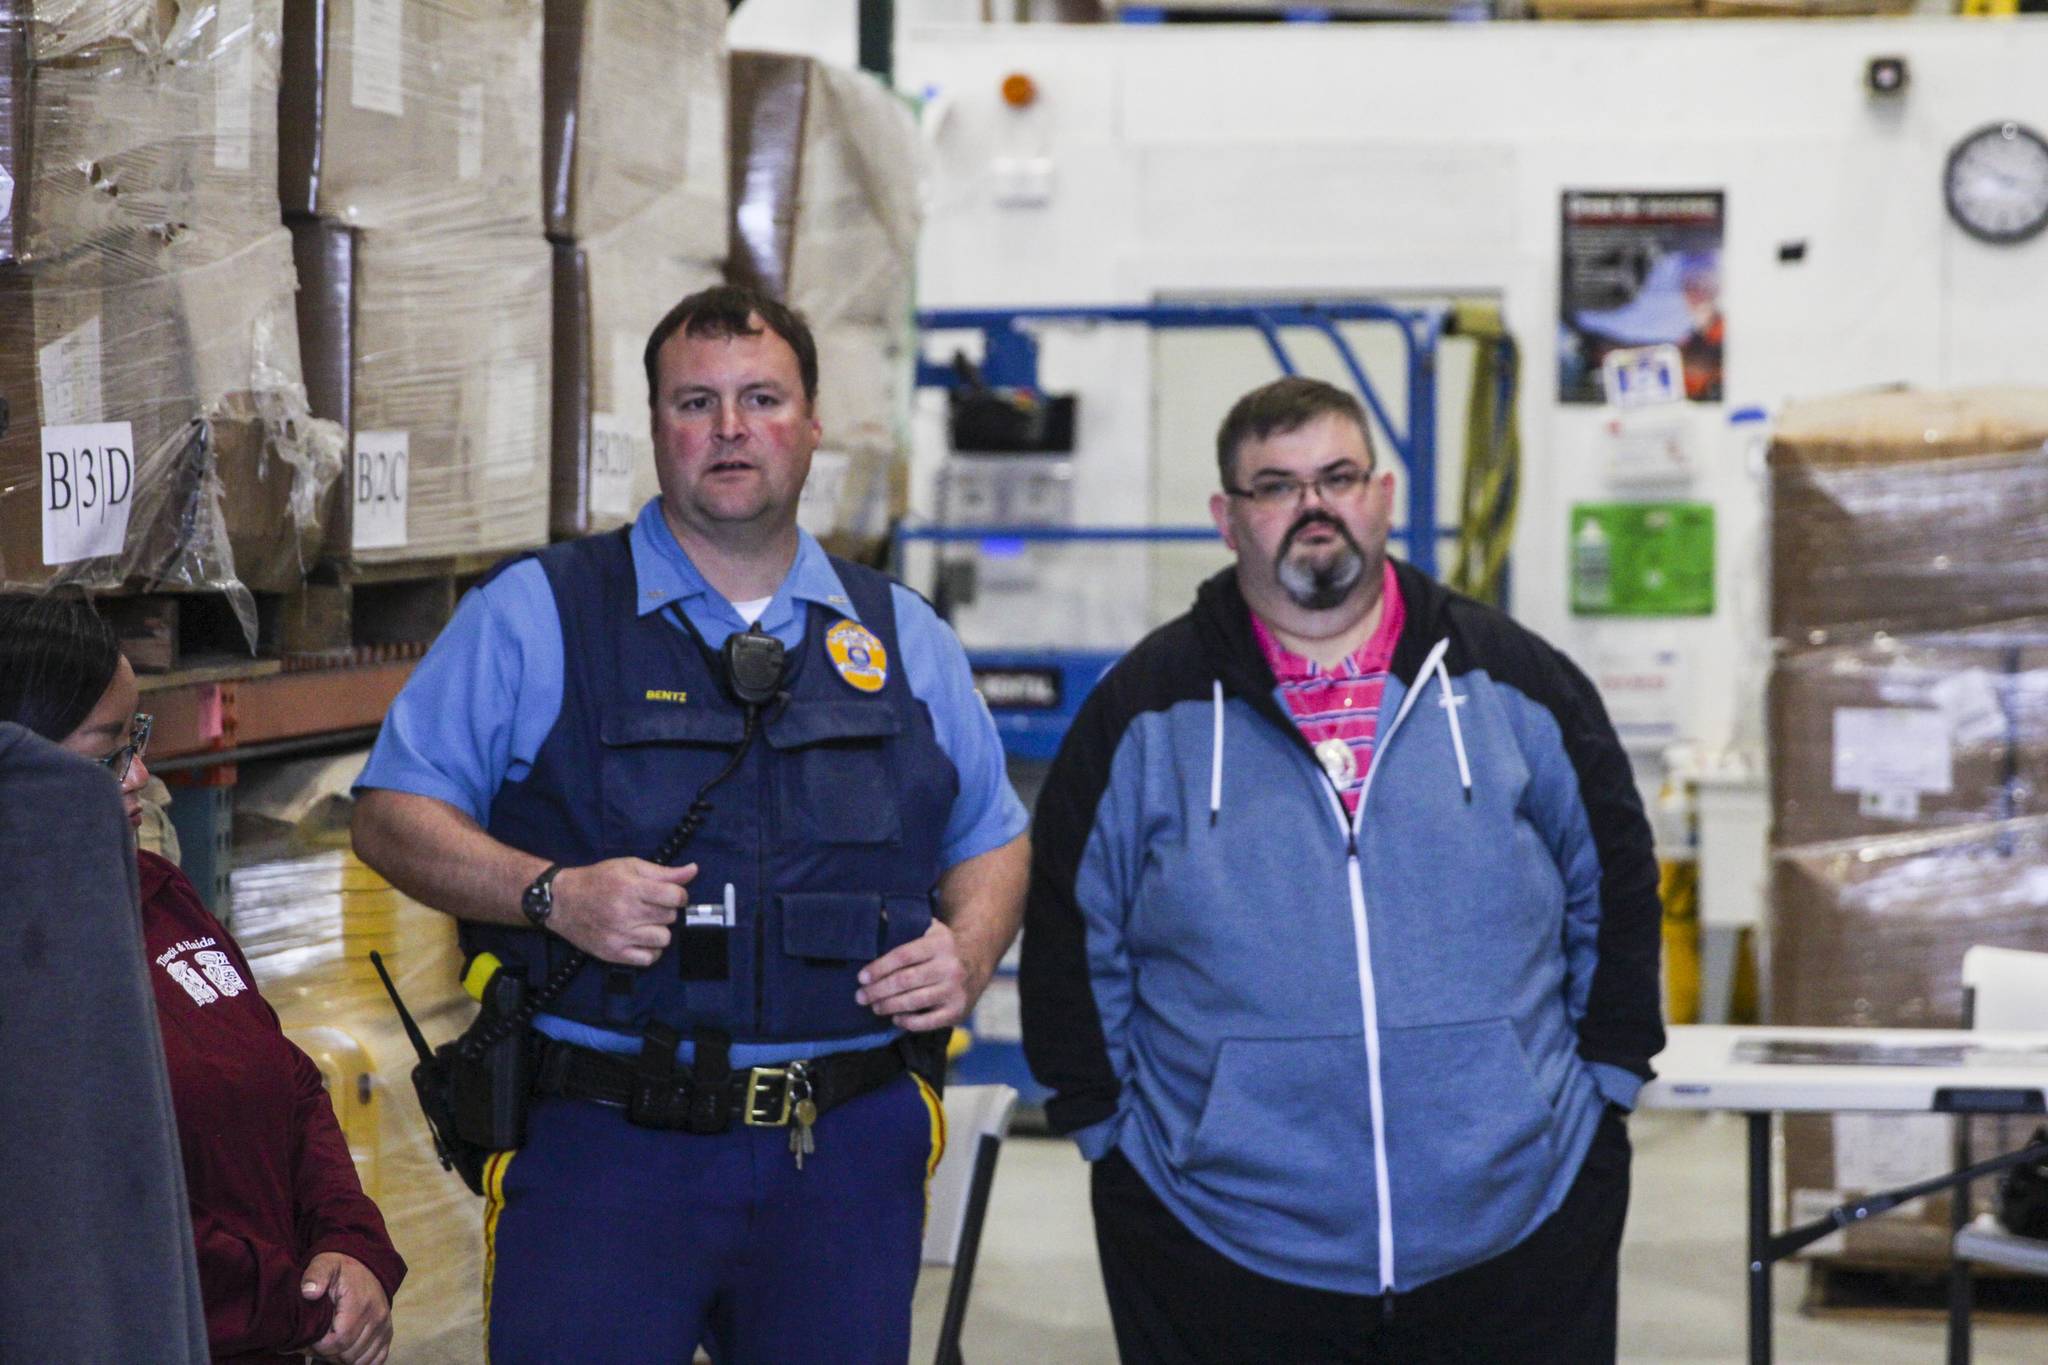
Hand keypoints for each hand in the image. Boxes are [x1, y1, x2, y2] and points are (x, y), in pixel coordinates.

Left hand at [303, 1252, 391, 1364]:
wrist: (366, 1267)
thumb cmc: (341, 1270)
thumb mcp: (325, 1265)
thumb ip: (316, 1276)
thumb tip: (309, 1292)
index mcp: (361, 1304)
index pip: (339, 1341)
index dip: (319, 1346)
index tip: (308, 1339)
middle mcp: (377, 1318)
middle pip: (348, 1355)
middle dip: (327, 1354)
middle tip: (315, 1343)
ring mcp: (384, 1327)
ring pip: (360, 1361)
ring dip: (341, 1359)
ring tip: (329, 1345)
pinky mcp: (387, 1333)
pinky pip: (376, 1360)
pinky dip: (359, 1362)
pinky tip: (346, 1352)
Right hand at [548, 859, 697, 965]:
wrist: (562, 902)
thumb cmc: (598, 880)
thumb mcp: (629, 867)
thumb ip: (663, 871)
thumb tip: (694, 870)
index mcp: (631, 888)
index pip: (675, 897)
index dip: (678, 895)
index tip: (669, 894)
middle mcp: (626, 913)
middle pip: (670, 917)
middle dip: (665, 910)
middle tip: (649, 905)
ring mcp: (620, 936)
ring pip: (663, 939)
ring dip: (659, 930)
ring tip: (644, 922)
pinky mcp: (614, 953)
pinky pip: (649, 959)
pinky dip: (650, 950)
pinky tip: (640, 938)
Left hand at [856, 920, 973, 1031]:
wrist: (977, 963)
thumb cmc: (941, 947)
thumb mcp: (930, 928)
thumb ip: (906, 923)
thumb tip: (877, 916)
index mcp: (940, 943)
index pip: (903, 955)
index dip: (879, 967)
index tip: (862, 977)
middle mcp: (950, 966)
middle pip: (904, 981)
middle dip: (878, 990)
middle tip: (860, 996)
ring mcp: (955, 990)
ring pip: (913, 1001)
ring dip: (888, 1006)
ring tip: (874, 1007)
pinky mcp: (957, 1011)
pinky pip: (927, 1022)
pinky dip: (908, 1022)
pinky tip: (896, 1018)